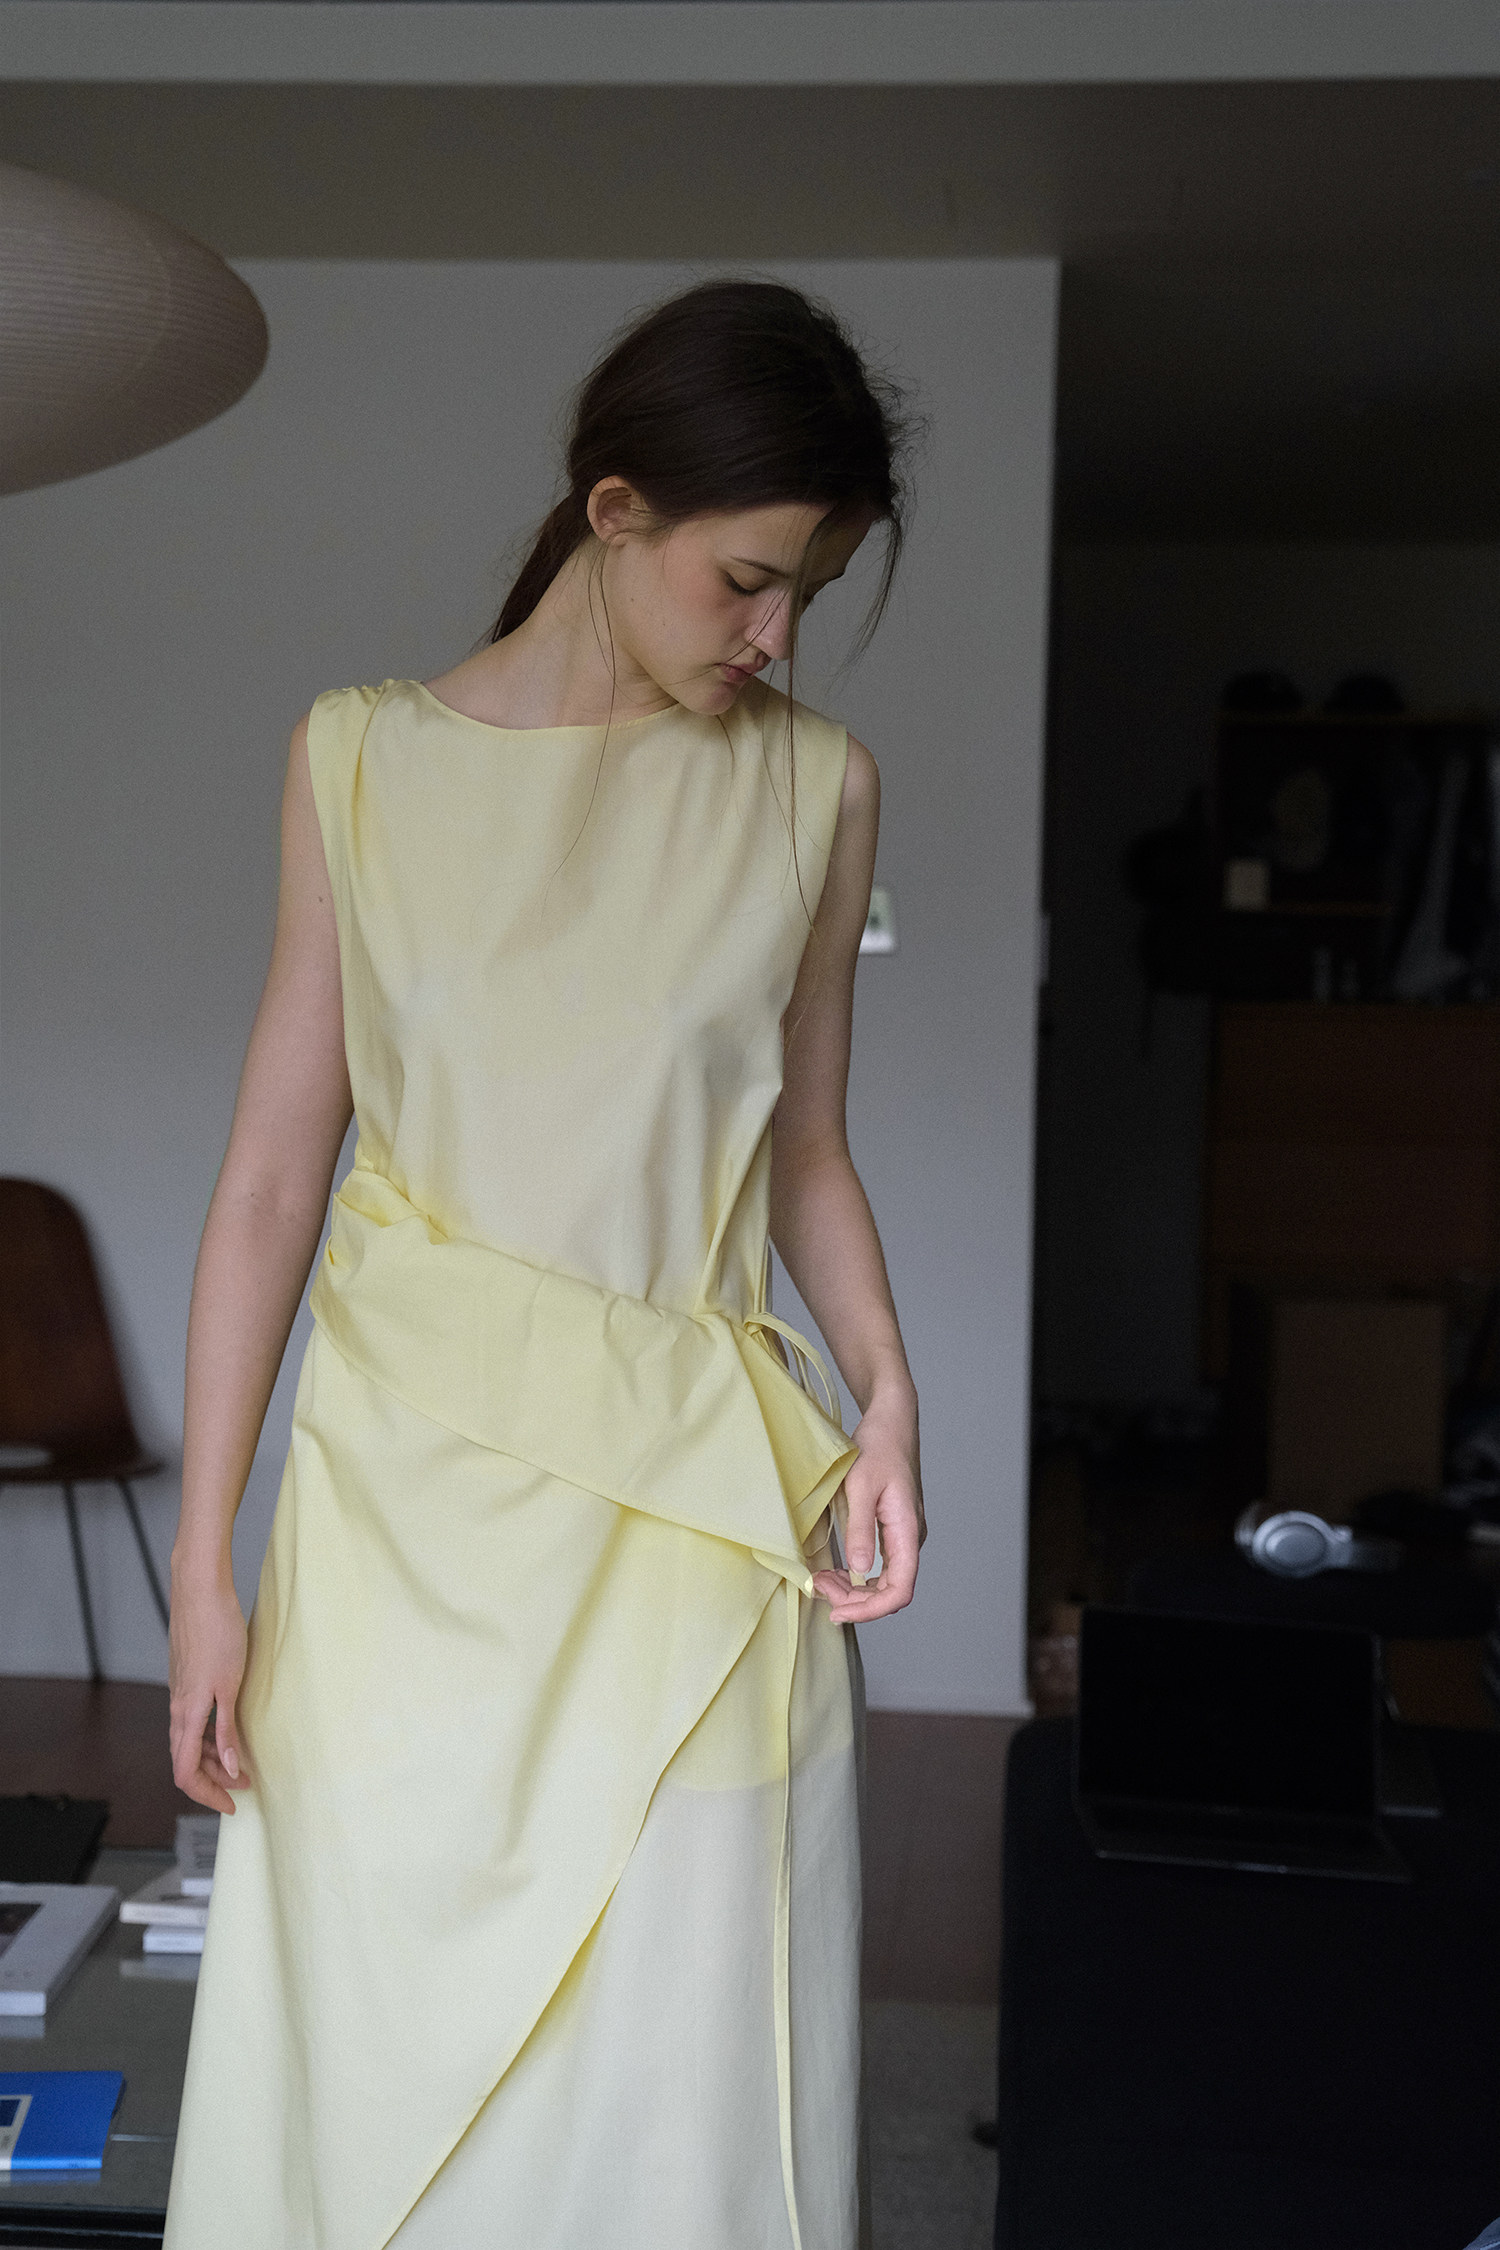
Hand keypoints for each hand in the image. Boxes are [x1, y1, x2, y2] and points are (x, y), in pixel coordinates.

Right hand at [169, 1569, 250, 1814]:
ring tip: (242, 1763)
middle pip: (186, 1760)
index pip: (185, 1773)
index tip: (232, 1805)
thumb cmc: (217, 1632)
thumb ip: (226, 1728)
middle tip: (245, 1786)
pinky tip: (230, 1730)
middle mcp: (178, 1708)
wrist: (200, 1591)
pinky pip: (194, 1720)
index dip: (207, 1795)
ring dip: (213, 1758)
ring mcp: (181, 1694)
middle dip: (213, 1780)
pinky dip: (210, 1735)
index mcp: (186, 1714)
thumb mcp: (230, 1685)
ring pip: (189, 1740)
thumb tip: (227, 1766)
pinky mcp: (187, 1680)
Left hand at [812, 1393, 924, 1624]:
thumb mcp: (861, 1487)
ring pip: (883, 1581)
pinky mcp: (892, 1531)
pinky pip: (879, 1567)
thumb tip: (858, 1572)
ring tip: (822, 1582)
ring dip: (854, 1590)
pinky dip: (856, 1576)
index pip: (900, 1590)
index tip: (838, 1612)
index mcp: (908, 1532)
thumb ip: (861, 1529)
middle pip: (890, 1591)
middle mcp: (910, 1539)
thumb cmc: (878, 1448)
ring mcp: (902, 1536)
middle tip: (819, 1591)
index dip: (871, 1610)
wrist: (891, 1422)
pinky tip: (835, 1571)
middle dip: (856, 1601)